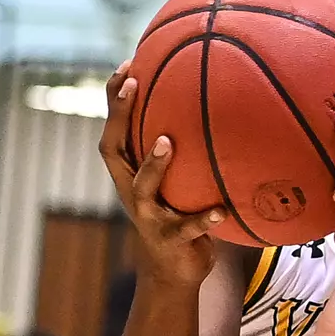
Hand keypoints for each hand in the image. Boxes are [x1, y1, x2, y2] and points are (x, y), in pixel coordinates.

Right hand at [99, 62, 225, 286]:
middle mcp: (131, 191)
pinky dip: (204, 219)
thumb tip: (214, 108)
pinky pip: (188, 228)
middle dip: (118, 115)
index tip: (127, 64)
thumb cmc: (178, 215)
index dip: (114, 100)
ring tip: (166, 141)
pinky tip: (222, 211)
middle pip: (112, 149)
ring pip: (142, 188)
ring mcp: (148, 216)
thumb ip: (186, 152)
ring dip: (153, 164)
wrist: (175, 271)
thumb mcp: (176, 181)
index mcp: (130, 174)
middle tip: (133, 84)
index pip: (114, 130)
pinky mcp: (171, 240)